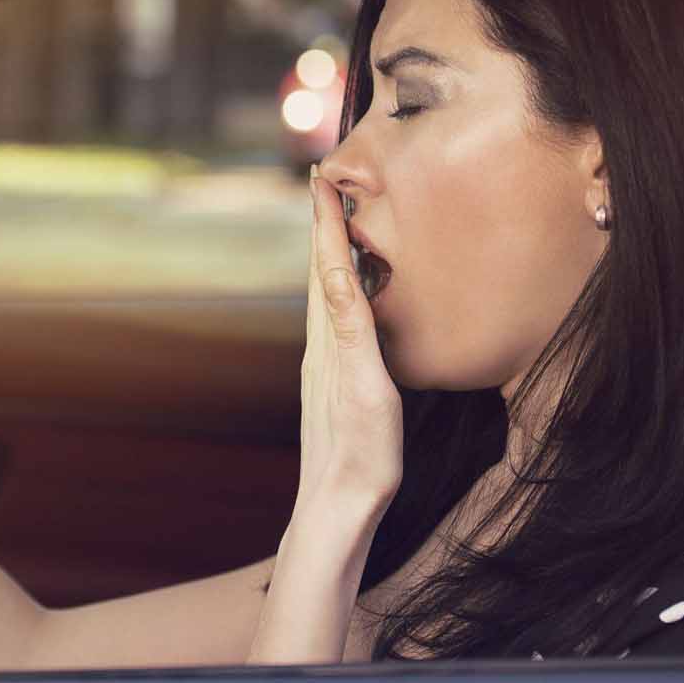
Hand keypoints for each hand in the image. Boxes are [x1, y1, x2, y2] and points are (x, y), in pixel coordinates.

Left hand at [298, 167, 403, 514]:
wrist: (339, 508)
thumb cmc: (361, 452)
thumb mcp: (364, 385)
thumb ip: (350, 327)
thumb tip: (331, 267)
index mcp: (327, 339)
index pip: (324, 264)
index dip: (325, 218)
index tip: (322, 174)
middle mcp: (319, 346)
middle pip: (319, 271)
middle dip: (323, 225)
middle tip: (326, 183)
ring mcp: (323, 365)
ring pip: (325, 296)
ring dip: (329, 255)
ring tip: (337, 224)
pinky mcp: (333, 384)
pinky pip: (336, 321)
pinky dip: (340, 291)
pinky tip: (349, 300)